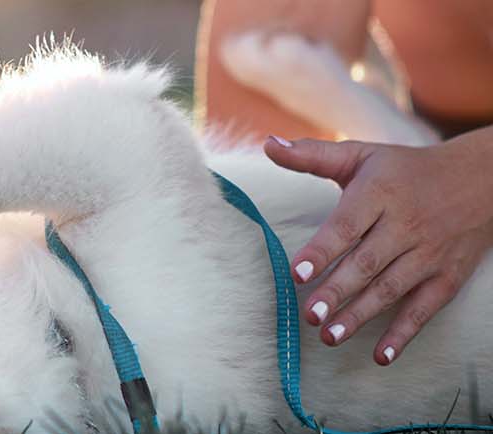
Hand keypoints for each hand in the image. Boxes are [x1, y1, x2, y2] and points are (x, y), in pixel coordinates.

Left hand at [263, 128, 492, 365]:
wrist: (484, 178)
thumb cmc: (405, 169)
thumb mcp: (363, 155)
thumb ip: (313, 155)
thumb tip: (268, 145)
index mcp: (381, 193)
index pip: (349, 224)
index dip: (324, 248)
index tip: (299, 272)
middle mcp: (407, 224)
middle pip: (368, 262)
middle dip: (338, 291)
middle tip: (309, 315)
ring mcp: (430, 253)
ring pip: (392, 288)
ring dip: (361, 316)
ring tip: (329, 337)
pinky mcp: (448, 276)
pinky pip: (425, 308)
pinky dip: (404, 334)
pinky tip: (381, 356)